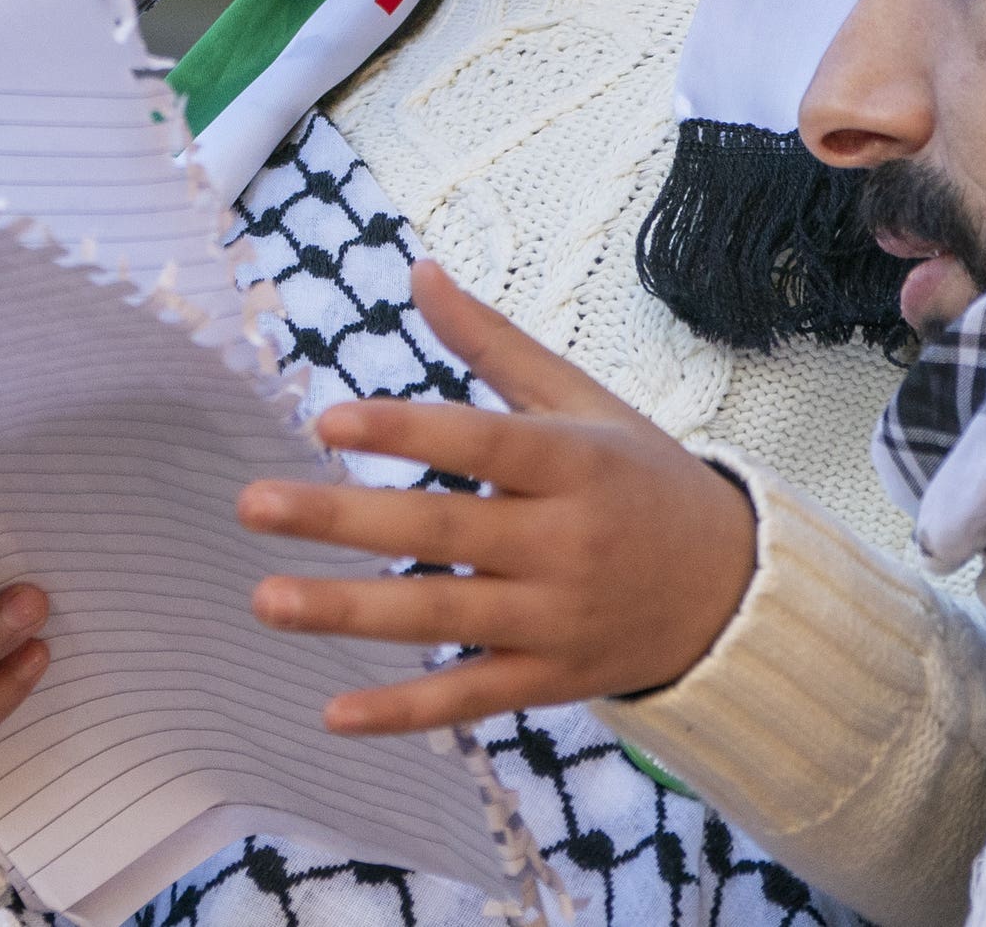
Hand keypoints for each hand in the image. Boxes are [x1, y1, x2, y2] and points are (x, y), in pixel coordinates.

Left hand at [237, 261, 758, 734]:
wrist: (733, 589)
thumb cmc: (642, 478)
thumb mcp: (582, 401)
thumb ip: (493, 345)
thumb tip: (418, 271)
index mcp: (574, 462)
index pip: (481, 443)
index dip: (407, 431)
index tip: (327, 422)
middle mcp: (565, 542)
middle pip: (441, 530)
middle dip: (342, 519)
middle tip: (252, 506)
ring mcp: (556, 617)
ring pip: (442, 617)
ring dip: (349, 611)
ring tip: (266, 599)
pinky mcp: (550, 678)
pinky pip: (470, 696)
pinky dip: (405, 710)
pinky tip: (333, 713)